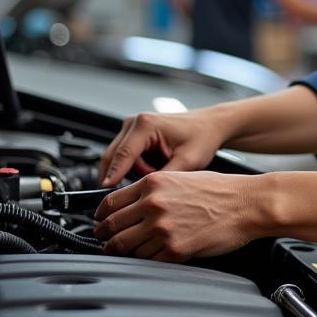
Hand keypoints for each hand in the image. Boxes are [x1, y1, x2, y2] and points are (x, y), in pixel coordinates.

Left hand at [93, 170, 259, 261]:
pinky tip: (155, 254)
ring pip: (125, 248)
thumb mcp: (182, 177)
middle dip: (105, 238)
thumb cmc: (221, 190)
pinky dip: (147, 260)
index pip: (109, 203)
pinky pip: (147, 261)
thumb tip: (131, 204)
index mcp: (154, 183)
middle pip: (110, 228)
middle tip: (107, 242)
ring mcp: (162, 229)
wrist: (247, 204)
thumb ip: (153, 190)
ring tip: (132, 251)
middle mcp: (153, 204)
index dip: (99, 217)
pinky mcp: (174, 250)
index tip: (100, 223)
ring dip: (125, 252)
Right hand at [98, 110, 224, 186]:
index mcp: (146, 124)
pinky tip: (157, 166)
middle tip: (143, 189)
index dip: (113, 176)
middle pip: (114, 157)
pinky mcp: (134, 134)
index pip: (122, 155)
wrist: (210, 126)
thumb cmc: (202, 137)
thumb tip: (144, 194)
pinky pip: (126, 157)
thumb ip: (163, 178)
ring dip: (135, 171)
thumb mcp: (186, 162)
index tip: (105, 192)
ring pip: (119, 159)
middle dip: (126, 176)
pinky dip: (137, 167)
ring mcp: (133, 127)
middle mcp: (136, 122)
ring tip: (162, 169)